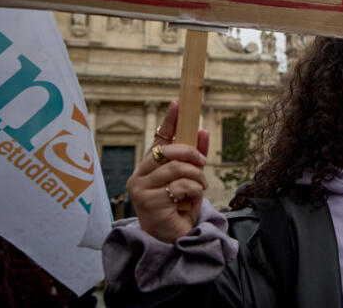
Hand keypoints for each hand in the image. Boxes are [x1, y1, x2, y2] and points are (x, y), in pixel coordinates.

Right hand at [126, 101, 209, 242]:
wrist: (174, 239)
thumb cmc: (179, 209)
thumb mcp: (191, 180)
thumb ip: (196, 158)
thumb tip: (202, 130)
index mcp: (149, 167)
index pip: (158, 139)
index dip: (169, 121)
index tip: (178, 104)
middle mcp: (139, 175)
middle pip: (168, 151)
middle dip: (192, 155)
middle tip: (203, 165)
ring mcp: (140, 189)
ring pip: (176, 168)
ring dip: (196, 177)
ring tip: (201, 187)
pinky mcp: (147, 202)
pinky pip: (178, 186)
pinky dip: (192, 190)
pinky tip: (191, 200)